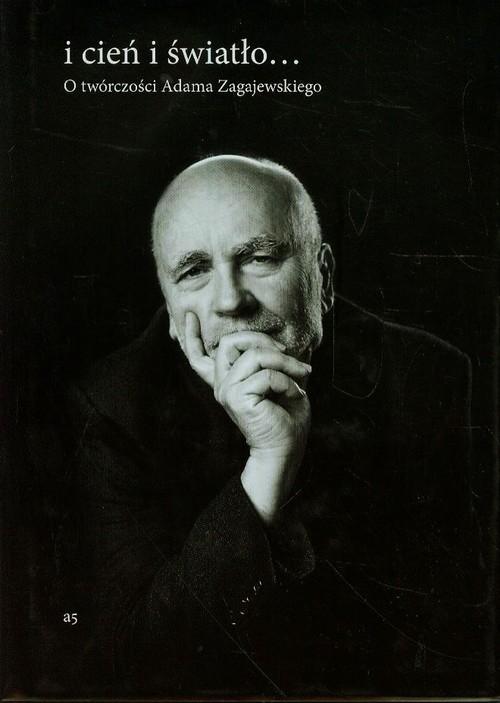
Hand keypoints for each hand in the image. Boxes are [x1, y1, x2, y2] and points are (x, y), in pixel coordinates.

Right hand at [184, 312, 311, 522]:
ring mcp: (226, 391)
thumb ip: (268, 361)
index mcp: (228, 381)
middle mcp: (222, 385)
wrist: (286, 449)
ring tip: (301, 375)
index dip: (191, 336)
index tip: (189, 315)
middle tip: (288, 355)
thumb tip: (274, 343)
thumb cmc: (287, 417)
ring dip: (284, 363)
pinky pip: (265, 375)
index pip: (200, 357)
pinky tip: (295, 394)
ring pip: (253, 356)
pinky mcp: (236, 398)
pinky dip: (287, 381)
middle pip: (230, 343)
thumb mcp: (279, 380)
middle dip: (262, 341)